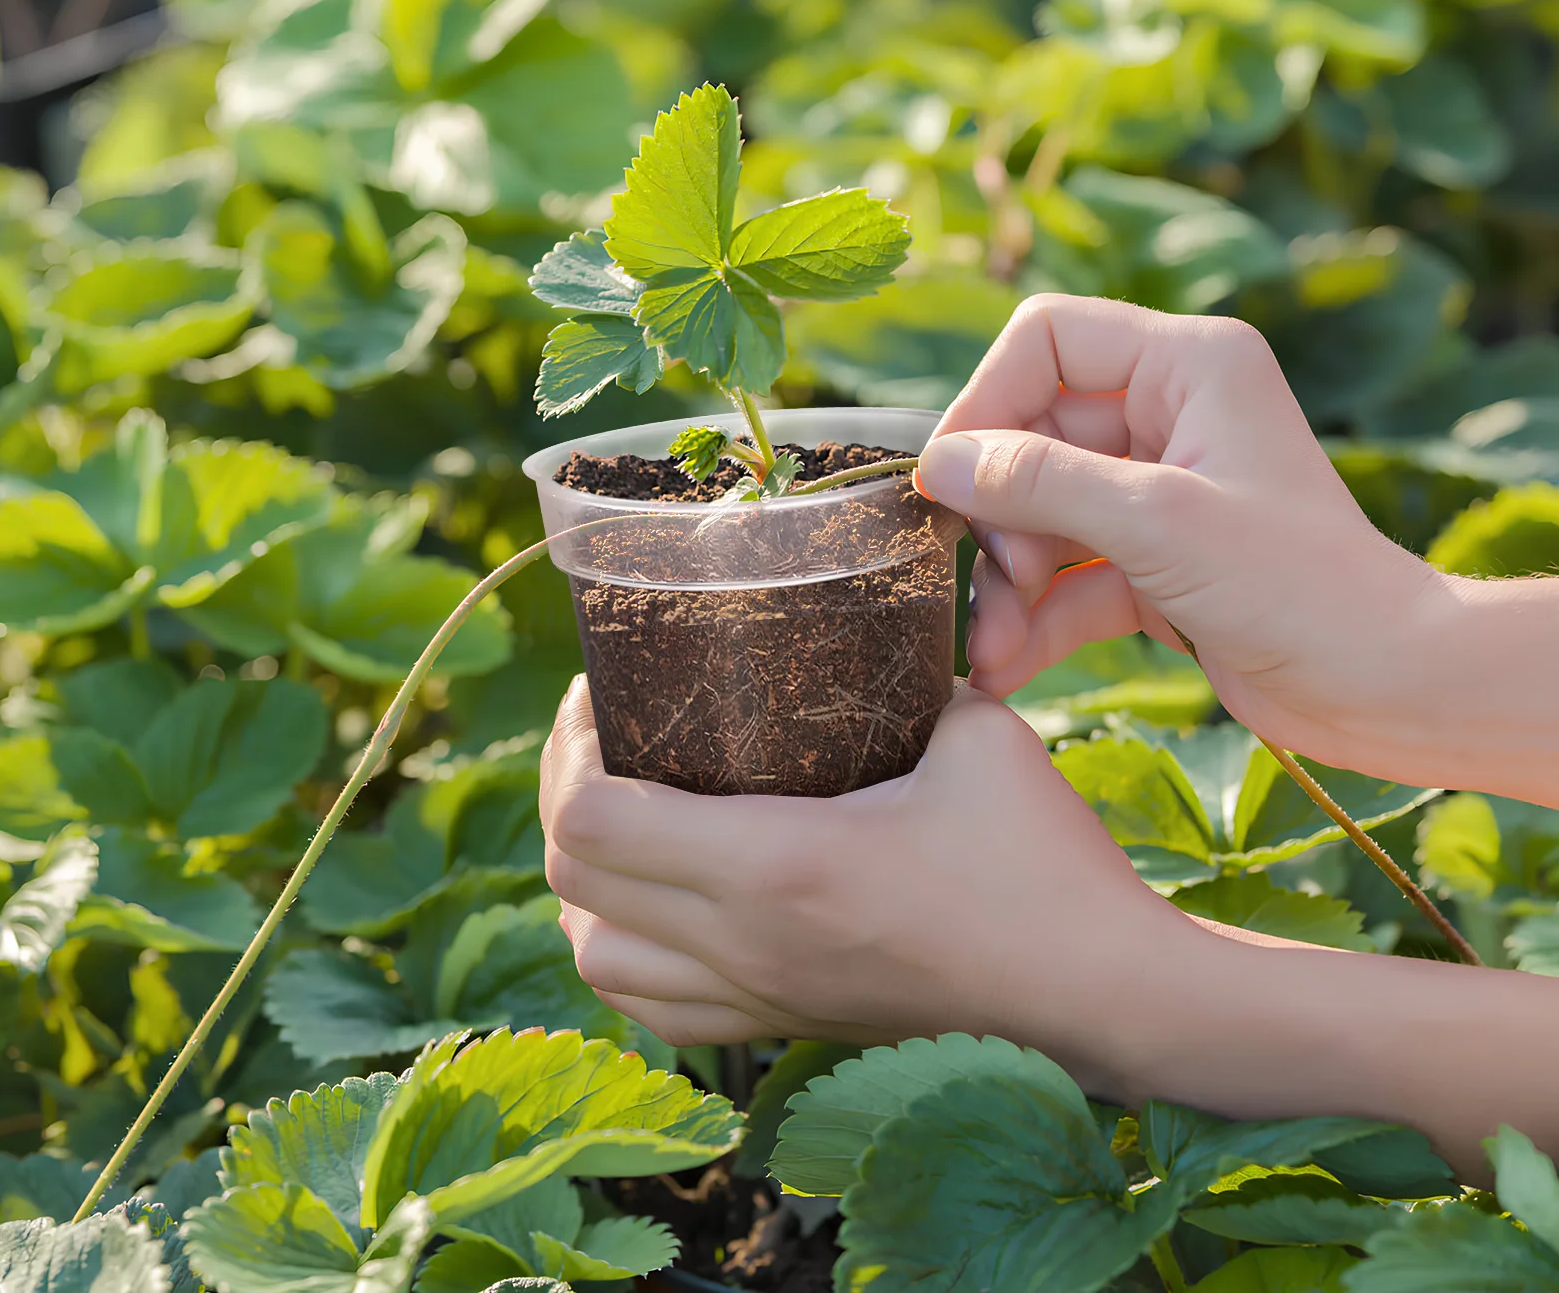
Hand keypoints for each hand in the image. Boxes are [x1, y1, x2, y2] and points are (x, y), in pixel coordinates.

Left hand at [540, 675, 1197, 1086]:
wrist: (1103, 996)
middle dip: (561, 796)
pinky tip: (660, 904)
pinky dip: (625, 953)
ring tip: (620, 815)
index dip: (567, 750)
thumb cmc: (1045, 866)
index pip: (591, 823)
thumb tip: (867, 639)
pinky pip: (656, 1007)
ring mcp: (760, 997)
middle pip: (571, 886)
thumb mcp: (975, 737)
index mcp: (776, 867)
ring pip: (597, 961)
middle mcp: (745, 944)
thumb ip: (906, 683)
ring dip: (583, 885)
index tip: (600, 693)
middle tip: (603, 733)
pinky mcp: (785, 1026)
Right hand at [918, 293, 1464, 786]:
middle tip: (977, 580)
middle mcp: (1169, 414)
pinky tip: (1003, 669)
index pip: (1049, 340)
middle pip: (1032, 437)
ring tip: (988, 649)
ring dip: (1008, 582)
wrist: (1386, 690)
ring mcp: (1158, 492)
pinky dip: (1036, 620)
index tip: (949, 477)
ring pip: (1042, 516)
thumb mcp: (1157, 523)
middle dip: (997, 517)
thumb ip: (1040, 482)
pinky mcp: (1154, 562)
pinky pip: (1068, 576)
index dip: (987, 399)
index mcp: (1187, 365)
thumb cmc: (1298, 586)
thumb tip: (938, 462)